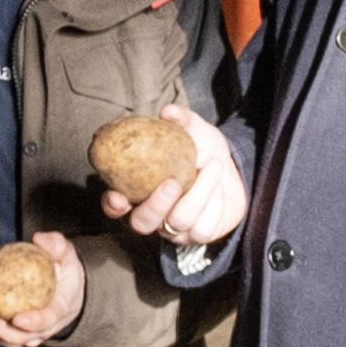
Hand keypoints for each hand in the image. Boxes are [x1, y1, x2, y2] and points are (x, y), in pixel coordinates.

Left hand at [0, 232, 85, 346]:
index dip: (33, 323)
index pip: (45, 322)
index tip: (18, 319)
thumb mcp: (67, 256)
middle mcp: (36, 331)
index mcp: (56, 314)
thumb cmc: (65, 274)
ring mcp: (18, 335)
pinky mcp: (2, 332)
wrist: (62, 294)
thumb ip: (56, 245)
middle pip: (12, 336)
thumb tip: (39, 239)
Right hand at [101, 104, 246, 247]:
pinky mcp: (199, 234)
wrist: (233, 170)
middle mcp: (154, 214)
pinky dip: (214, 205)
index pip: (116, 206)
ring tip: (213, 165)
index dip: (112, 205)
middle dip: (156, 205)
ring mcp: (175, 228)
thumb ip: (181, 120)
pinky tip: (219, 188)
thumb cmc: (203, 150)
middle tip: (172, 182)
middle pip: (142, 223)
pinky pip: (203, 229)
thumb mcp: (194, 131)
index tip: (118, 195)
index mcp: (139, 191)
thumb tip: (168, 111)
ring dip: (198, 193)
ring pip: (178, 222)